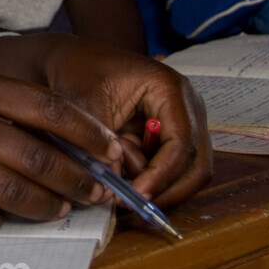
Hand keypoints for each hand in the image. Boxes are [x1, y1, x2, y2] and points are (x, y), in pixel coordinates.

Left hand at [0, 34, 211, 208]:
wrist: (72, 62)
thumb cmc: (78, 73)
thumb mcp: (83, 103)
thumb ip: (99, 144)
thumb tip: (112, 189)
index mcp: (171, 89)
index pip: (181, 142)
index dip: (162, 175)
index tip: (135, 195)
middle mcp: (187, 108)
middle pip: (196, 164)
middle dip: (166, 189)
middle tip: (132, 206)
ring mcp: (183, 125)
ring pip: (187, 174)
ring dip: (155, 185)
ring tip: (118, 179)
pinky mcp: (169, 140)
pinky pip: (170, 172)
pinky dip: (148, 181)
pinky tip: (120, 174)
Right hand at [0, 69, 125, 234]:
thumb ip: (13, 107)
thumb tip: (79, 143)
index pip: (47, 109)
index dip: (88, 134)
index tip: (114, 153)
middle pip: (37, 159)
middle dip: (79, 181)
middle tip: (99, 194)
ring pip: (13, 195)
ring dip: (48, 208)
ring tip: (61, 209)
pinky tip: (3, 215)